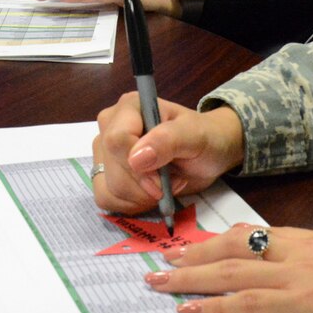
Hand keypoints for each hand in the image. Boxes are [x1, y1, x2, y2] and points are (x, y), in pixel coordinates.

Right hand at [92, 92, 246, 213]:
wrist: (208, 154)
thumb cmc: (204, 138)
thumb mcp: (195, 136)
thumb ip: (167, 140)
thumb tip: (135, 158)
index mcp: (129, 107)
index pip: (116, 141)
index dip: (138, 168)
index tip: (162, 181)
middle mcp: (110, 126)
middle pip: (112, 169)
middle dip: (144, 186)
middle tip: (172, 180)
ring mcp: (104, 151)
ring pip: (108, 188)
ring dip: (141, 197)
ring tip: (164, 185)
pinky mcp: (104, 173)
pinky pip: (105, 198)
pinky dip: (130, 205)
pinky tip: (148, 196)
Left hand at [146, 223, 312, 312]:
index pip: (261, 234)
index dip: (227, 239)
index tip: (204, 242)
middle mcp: (301, 249)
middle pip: (235, 244)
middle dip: (197, 250)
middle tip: (167, 256)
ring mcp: (297, 274)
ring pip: (229, 269)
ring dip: (189, 275)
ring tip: (160, 280)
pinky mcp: (299, 303)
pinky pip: (244, 303)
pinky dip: (212, 306)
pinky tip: (189, 309)